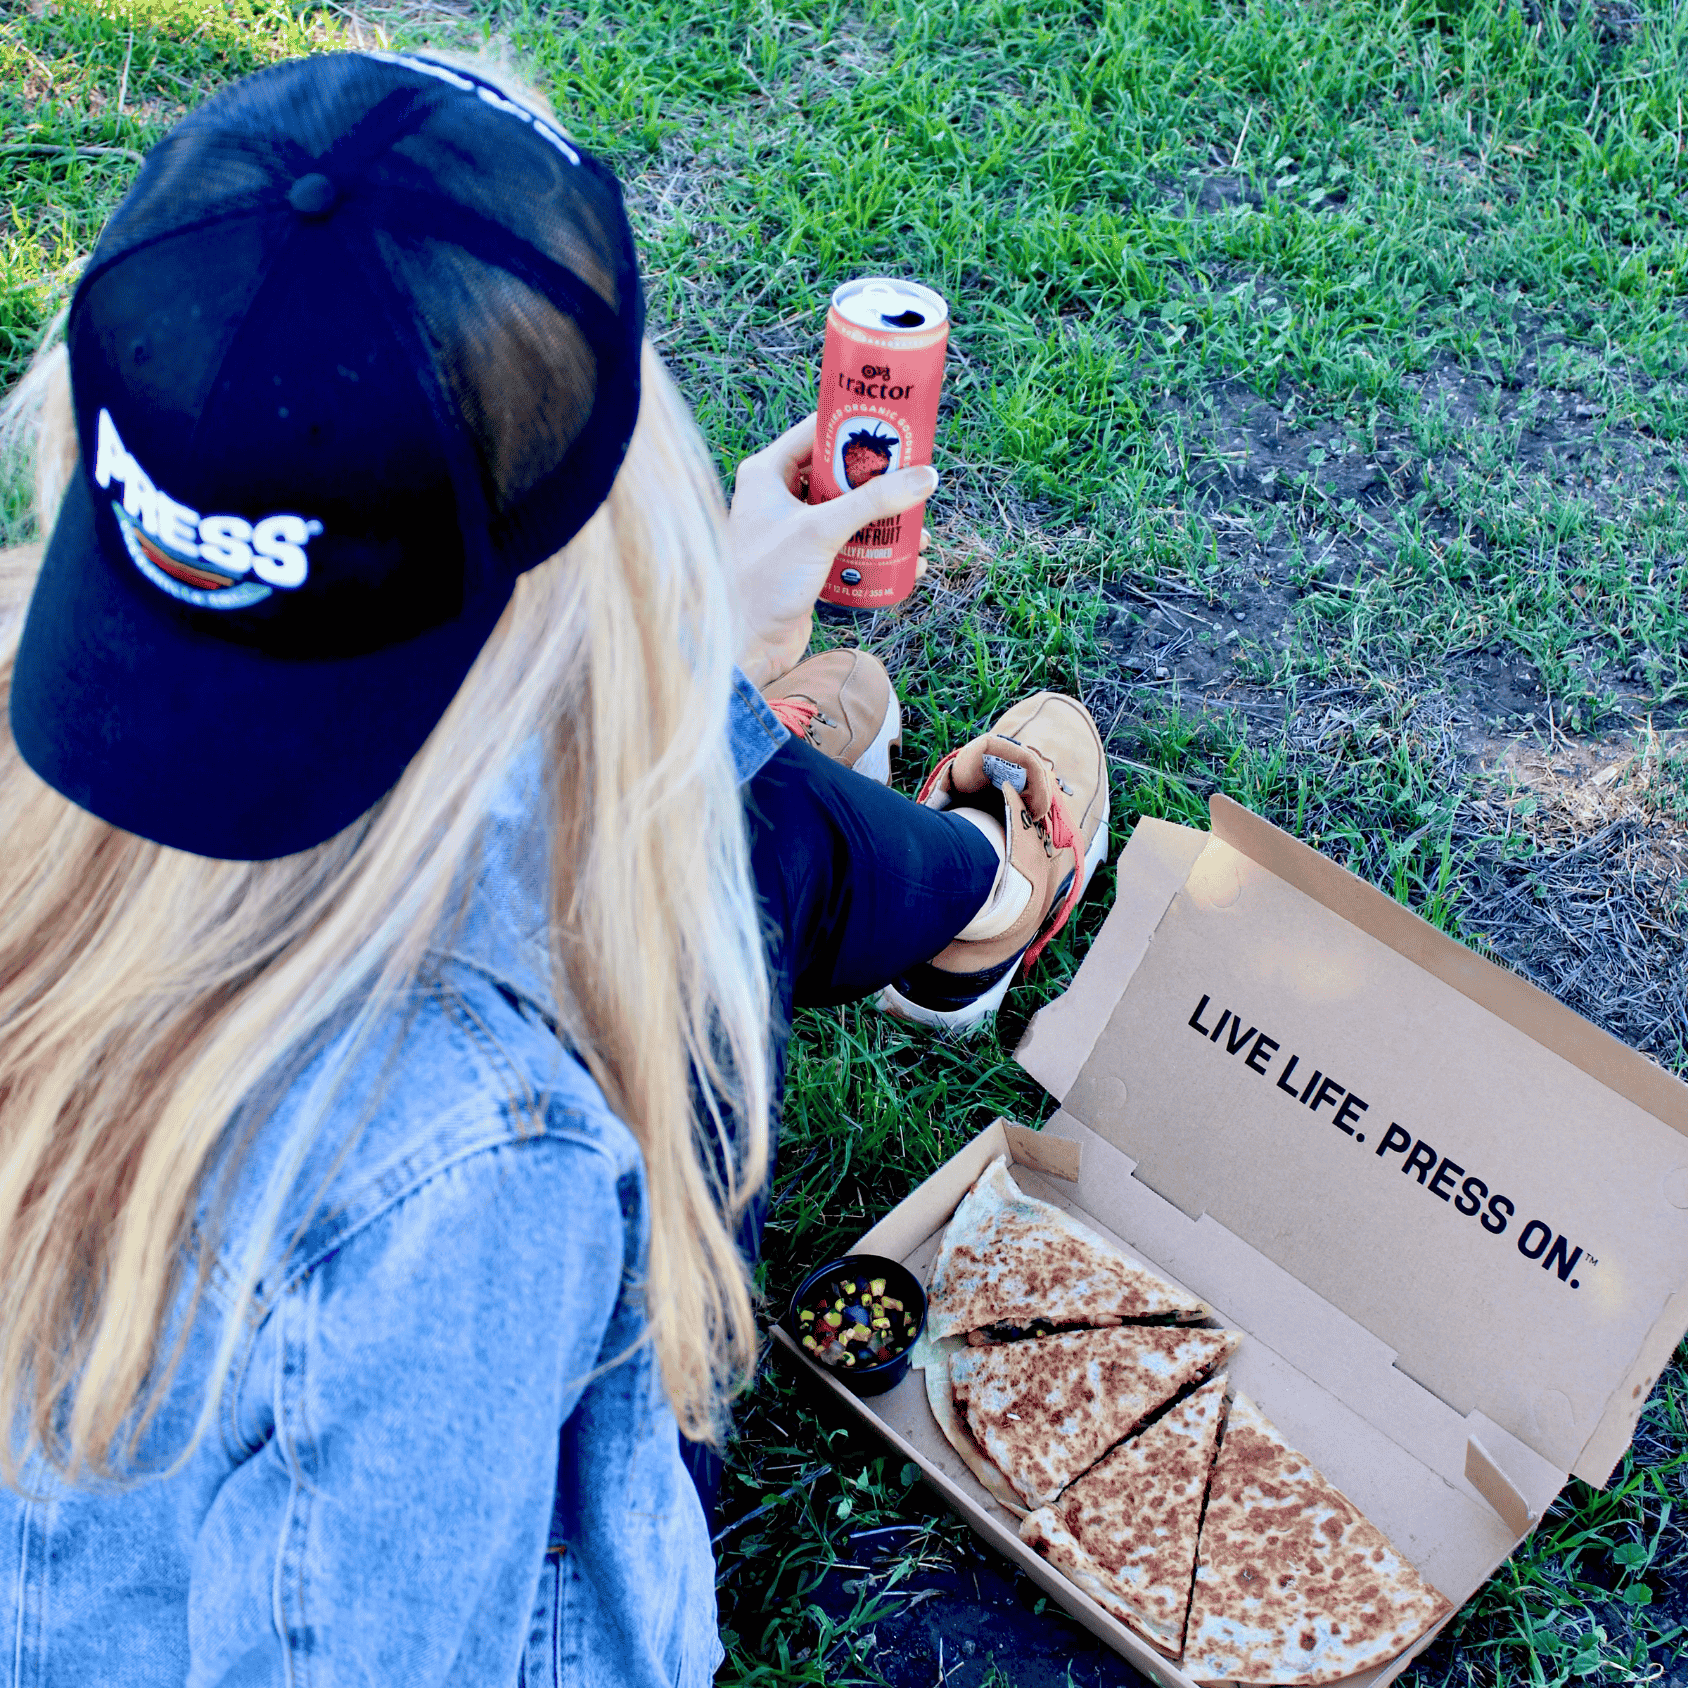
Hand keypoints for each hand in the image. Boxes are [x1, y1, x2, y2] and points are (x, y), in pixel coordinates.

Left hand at [726, 413, 938, 687]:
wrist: (746, 646)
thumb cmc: (765, 582)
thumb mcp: (820, 531)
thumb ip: (872, 501)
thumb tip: (925, 477)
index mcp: (766, 472)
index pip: (816, 431)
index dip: (855, 427)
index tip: (896, 428)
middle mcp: (777, 495)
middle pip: (839, 473)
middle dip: (879, 480)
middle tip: (915, 478)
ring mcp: (792, 529)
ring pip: (847, 510)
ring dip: (883, 519)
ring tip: (918, 529)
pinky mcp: (806, 561)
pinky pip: (847, 543)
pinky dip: (874, 548)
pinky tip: (905, 559)